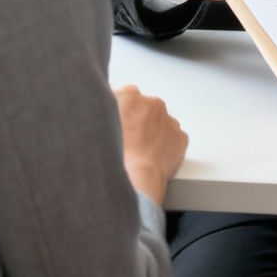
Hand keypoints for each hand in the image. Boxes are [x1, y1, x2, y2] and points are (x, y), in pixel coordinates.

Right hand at [115, 85, 187, 204]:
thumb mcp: (95, 127)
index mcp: (130, 96)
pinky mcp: (180, 137)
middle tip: (129, 141)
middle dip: (139, 121)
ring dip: (152, 133)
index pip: (125, 96)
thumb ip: (103, 112)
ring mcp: (169, 120)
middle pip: (145, 109)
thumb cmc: (115, 156)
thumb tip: (103, 110)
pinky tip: (152, 157)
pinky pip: (173, 138)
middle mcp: (152, 103)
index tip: (119, 123)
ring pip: (160, 123)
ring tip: (140, 152)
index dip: (121, 112)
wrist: (136, 179)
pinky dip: (165, 145)